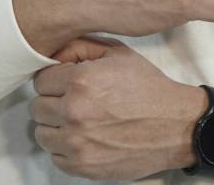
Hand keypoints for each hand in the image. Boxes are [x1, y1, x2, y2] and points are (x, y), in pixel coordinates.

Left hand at [31, 35, 205, 180]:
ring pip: (41, 132)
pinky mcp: (84, 167)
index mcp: (80, 81)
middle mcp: (75, 112)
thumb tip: (53, 53)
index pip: (40, 79)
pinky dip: (63, 148)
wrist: (175, 124)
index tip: (63, 81)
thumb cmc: (148, 87)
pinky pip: (55, 157)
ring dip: (54, 124)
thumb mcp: (116, 53)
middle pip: (37, 106)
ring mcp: (78, 143)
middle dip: (51, 100)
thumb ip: (80, 47)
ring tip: (75, 118)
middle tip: (69, 99)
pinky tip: (81, 136)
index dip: (52, 78)